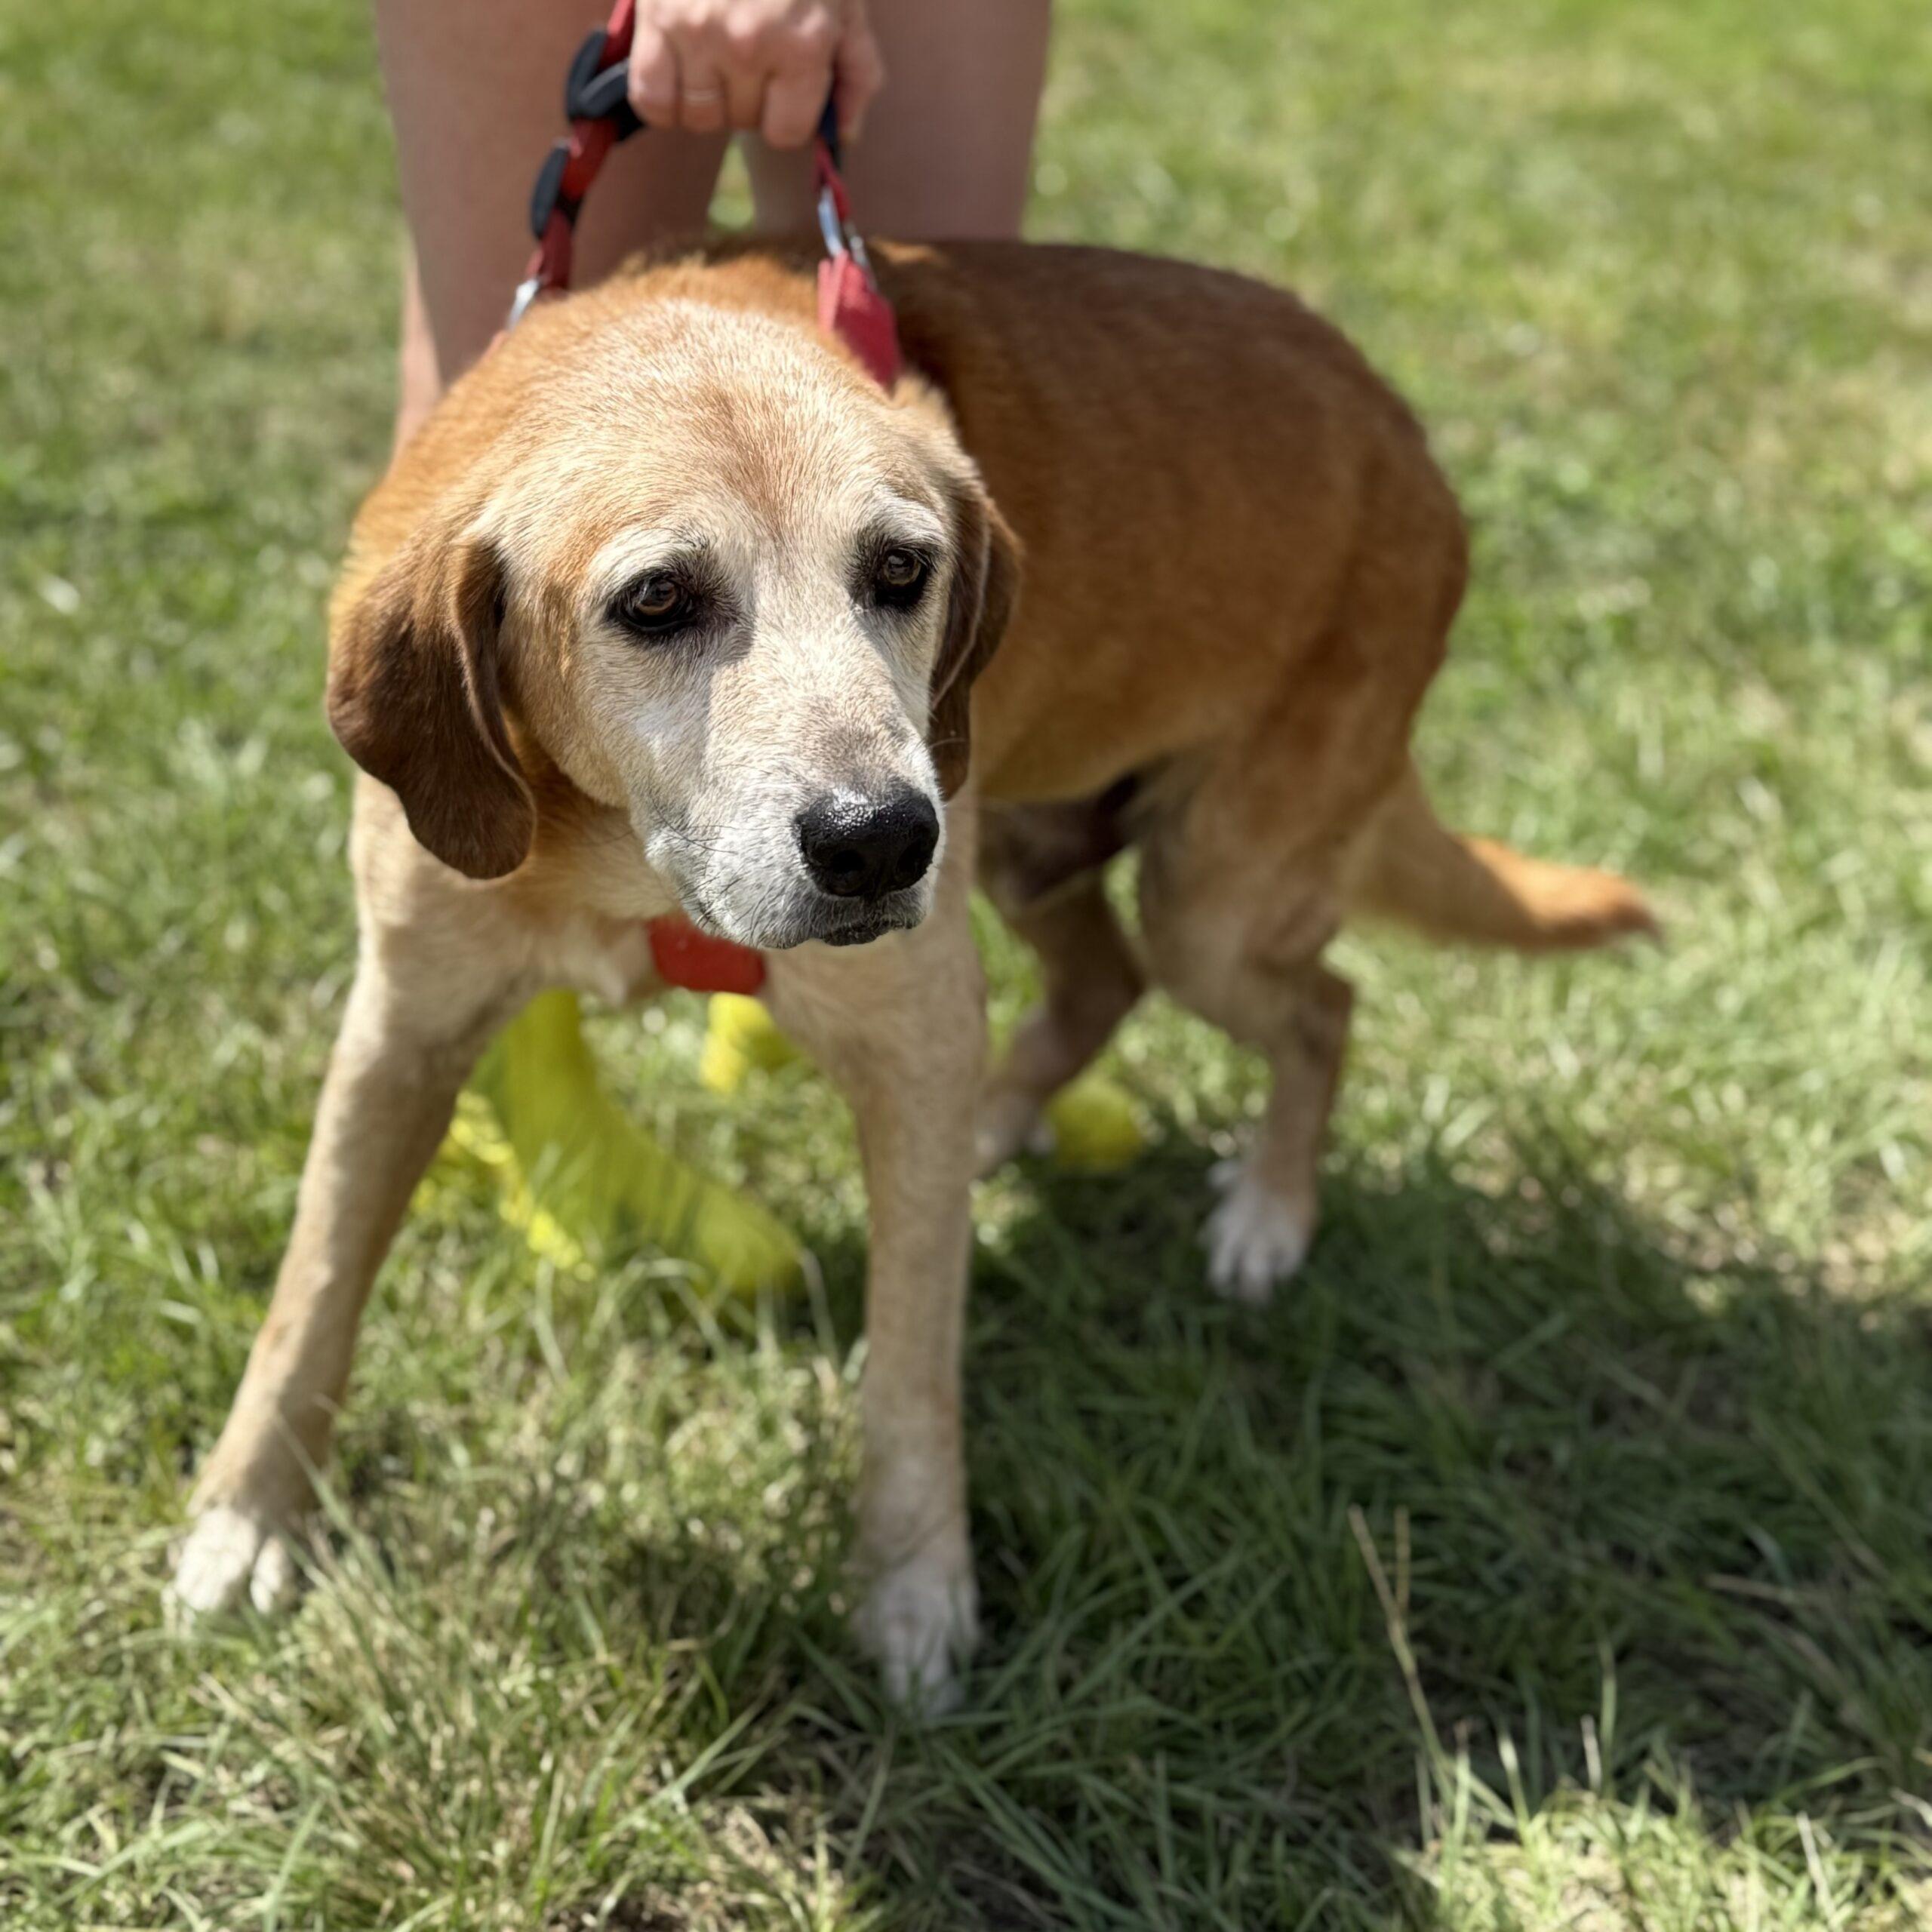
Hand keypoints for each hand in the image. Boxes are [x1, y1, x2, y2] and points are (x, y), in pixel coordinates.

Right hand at [627, 0, 885, 147]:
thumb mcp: (844, 8)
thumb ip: (857, 73)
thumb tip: (843, 135)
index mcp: (802, 45)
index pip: (786, 133)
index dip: (786, 117)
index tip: (784, 88)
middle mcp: (749, 42)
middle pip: (741, 123)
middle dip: (748, 100)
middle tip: (749, 56)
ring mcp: (699, 32)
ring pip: (697, 117)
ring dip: (706, 100)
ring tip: (715, 58)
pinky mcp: (656, 19)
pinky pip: (652, 100)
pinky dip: (663, 100)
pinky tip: (680, 73)